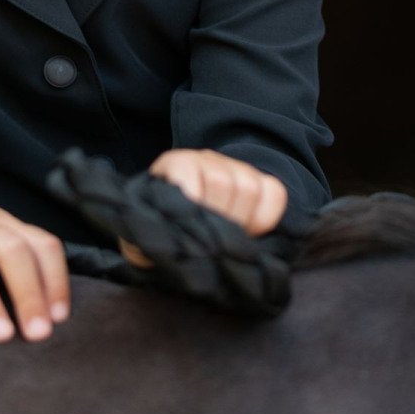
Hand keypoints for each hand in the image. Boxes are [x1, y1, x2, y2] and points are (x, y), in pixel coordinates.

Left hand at [119, 149, 286, 266]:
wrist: (185, 215)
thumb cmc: (163, 231)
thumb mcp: (143, 239)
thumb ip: (141, 244)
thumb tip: (149, 254)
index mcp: (173, 166)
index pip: (187, 169)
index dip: (193, 200)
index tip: (193, 226)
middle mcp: (204, 159)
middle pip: (222, 182)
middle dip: (220, 219)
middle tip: (212, 240)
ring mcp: (233, 167)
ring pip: (248, 186)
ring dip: (242, 220)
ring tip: (228, 235)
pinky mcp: (258, 180)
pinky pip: (274, 192)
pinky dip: (266, 216)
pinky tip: (250, 229)